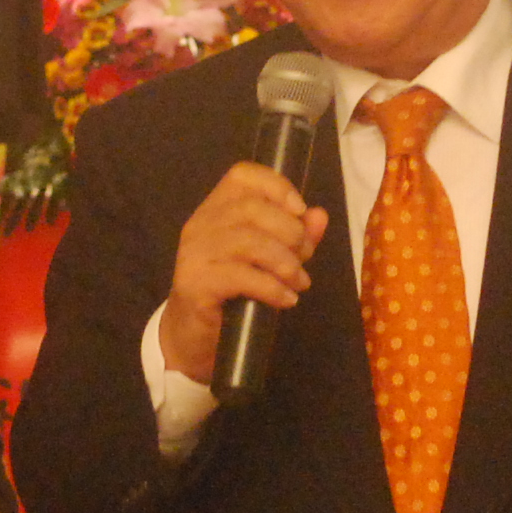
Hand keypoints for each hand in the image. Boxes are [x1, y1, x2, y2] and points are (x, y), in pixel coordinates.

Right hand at [155, 161, 330, 388]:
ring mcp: (194, 254)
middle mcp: (200, 225)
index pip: (241, 176)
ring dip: (285, 262)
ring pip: (249, 242)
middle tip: (304, 258)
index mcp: (215, 210)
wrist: (192, 336)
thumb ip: (293, 236)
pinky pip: (242, 277)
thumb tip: (319, 216)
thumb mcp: (266, 261)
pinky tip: (285, 300)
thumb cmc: (232, 292)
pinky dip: (272, 288)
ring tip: (299, 283)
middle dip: (290, 231)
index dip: (276, 186)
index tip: (300, 211)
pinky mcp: (195, 284)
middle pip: (251, 209)